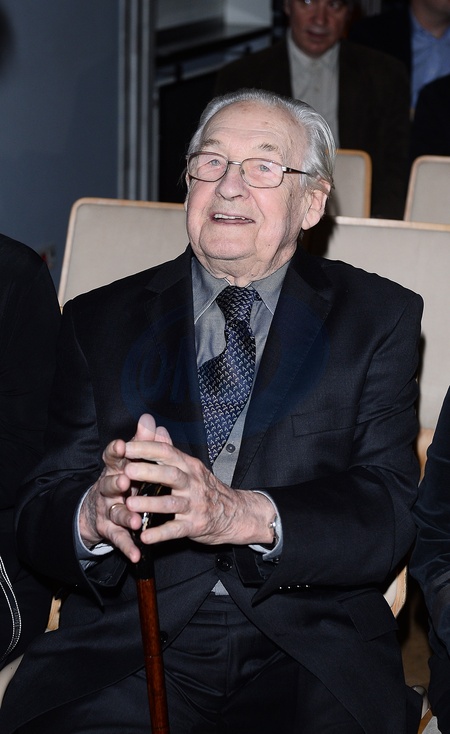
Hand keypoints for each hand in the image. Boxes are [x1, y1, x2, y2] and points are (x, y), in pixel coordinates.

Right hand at [79, 414, 170, 562]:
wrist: (97, 510)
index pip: (112, 457)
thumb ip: (142, 442)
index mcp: (115, 469)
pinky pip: (120, 539)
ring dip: (124, 515)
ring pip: (115, 512)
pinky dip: (128, 547)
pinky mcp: (111, 531)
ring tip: (135, 520)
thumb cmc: (121, 480)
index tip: (122, 445)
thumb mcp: (130, 461)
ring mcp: (108, 510)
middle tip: (125, 481)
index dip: (116, 451)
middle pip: (109, 484)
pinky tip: (136, 555)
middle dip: (116, 482)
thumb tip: (150, 420)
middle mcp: (108, 488)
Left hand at [123, 439, 275, 548]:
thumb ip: (169, 449)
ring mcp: (194, 505)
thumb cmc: (206, 488)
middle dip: (148, 472)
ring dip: (150, 503)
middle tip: (127, 471)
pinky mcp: (194, 526)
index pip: (167, 452)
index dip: (146, 449)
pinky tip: (144, 536)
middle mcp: (192, 483)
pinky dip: (159, 534)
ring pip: (171, 503)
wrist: (234, 513)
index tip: (125, 447)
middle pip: (170, 474)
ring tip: (129, 504)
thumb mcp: (191, 466)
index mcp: (188, 466)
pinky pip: (176, 529)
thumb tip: (154, 427)